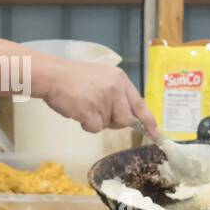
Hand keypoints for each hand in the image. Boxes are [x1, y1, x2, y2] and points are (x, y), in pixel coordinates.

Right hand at [39, 60, 158, 135]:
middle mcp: (115, 88)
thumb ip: (116, 93)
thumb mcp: (101, 77)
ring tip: (84, 106)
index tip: (157, 134)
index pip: (139, 103)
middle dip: (114, 121)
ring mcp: (103, 100)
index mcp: (120, 79)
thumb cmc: (73, 78)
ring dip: (96, 121)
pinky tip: (78, 111)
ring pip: (108, 125)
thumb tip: (127, 116)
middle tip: (97, 112)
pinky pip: (95, 128)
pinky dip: (86, 125)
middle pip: (125, 119)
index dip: (148, 120)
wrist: (52, 76)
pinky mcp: (91, 111)